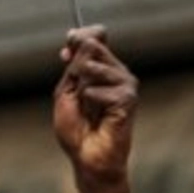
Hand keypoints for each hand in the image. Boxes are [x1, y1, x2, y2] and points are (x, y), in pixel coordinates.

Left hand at [55, 26, 138, 188]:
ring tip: (89, 109)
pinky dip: (90, 103)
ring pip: (94, 66)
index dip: (78, 37)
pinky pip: (96, 90)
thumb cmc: (76, 128)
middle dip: (77, 68)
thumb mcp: (67, 90)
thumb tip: (82, 39)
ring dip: (83, 89)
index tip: (65, 53)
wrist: (87, 156)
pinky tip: (99, 118)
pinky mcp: (128, 98)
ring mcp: (125, 84)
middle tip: (79, 95)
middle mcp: (117, 72)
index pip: (95, 35)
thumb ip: (74, 64)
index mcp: (102, 67)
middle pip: (94, 45)